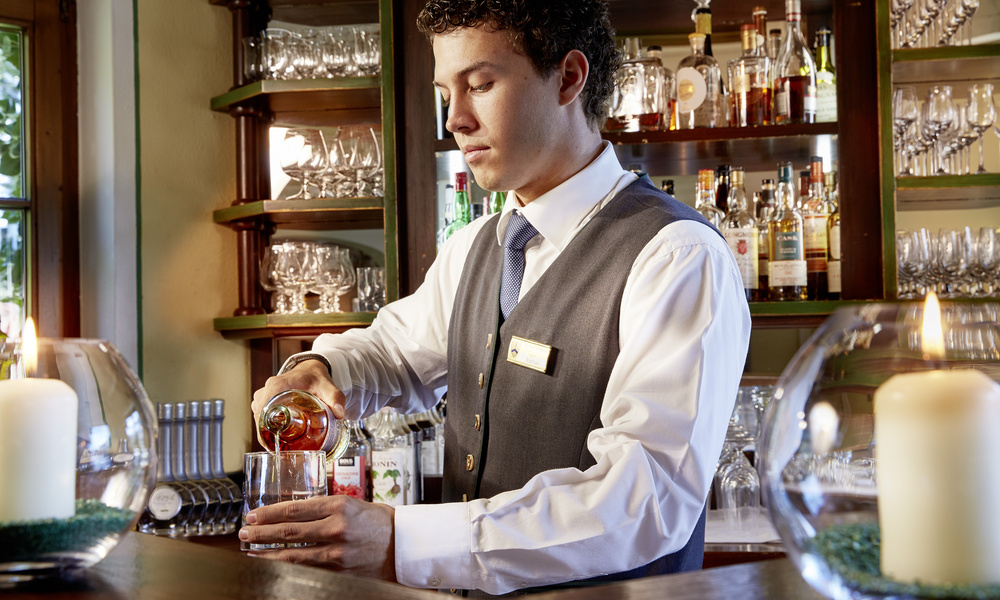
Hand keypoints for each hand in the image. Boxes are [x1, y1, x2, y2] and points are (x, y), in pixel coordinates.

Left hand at [239, 495, 396, 581]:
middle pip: (289, 532)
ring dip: (267, 552)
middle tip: (244, 531)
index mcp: (339, 506)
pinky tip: (273, 565)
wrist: (404, 546)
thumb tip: (294, 511)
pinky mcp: (339, 571)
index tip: (254, 514)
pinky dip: (286, 567)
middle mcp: (336, 528)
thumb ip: (326, 507)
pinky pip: (306, 569)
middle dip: (261, 532)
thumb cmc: (380, 522)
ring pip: (292, 554)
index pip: (294, 510)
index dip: (269, 513)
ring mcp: (337, 553)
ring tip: (250, 550)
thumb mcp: (353, 504)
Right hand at [251, 359, 346, 445]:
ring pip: (259, 418)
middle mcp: (267, 390)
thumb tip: (340, 413)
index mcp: (276, 386)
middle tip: (280, 449)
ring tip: (279, 446)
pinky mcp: (266, 399)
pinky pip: (261, 415)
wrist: (311, 368)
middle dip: (266, 435)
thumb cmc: (315, 377)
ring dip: (266, 431)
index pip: (261, 411)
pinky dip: (267, 426)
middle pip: (259, 418)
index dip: (263, 430)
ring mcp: (265, 395)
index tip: (272, 444)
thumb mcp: (327, 386)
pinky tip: (278, 436)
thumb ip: (335, 397)